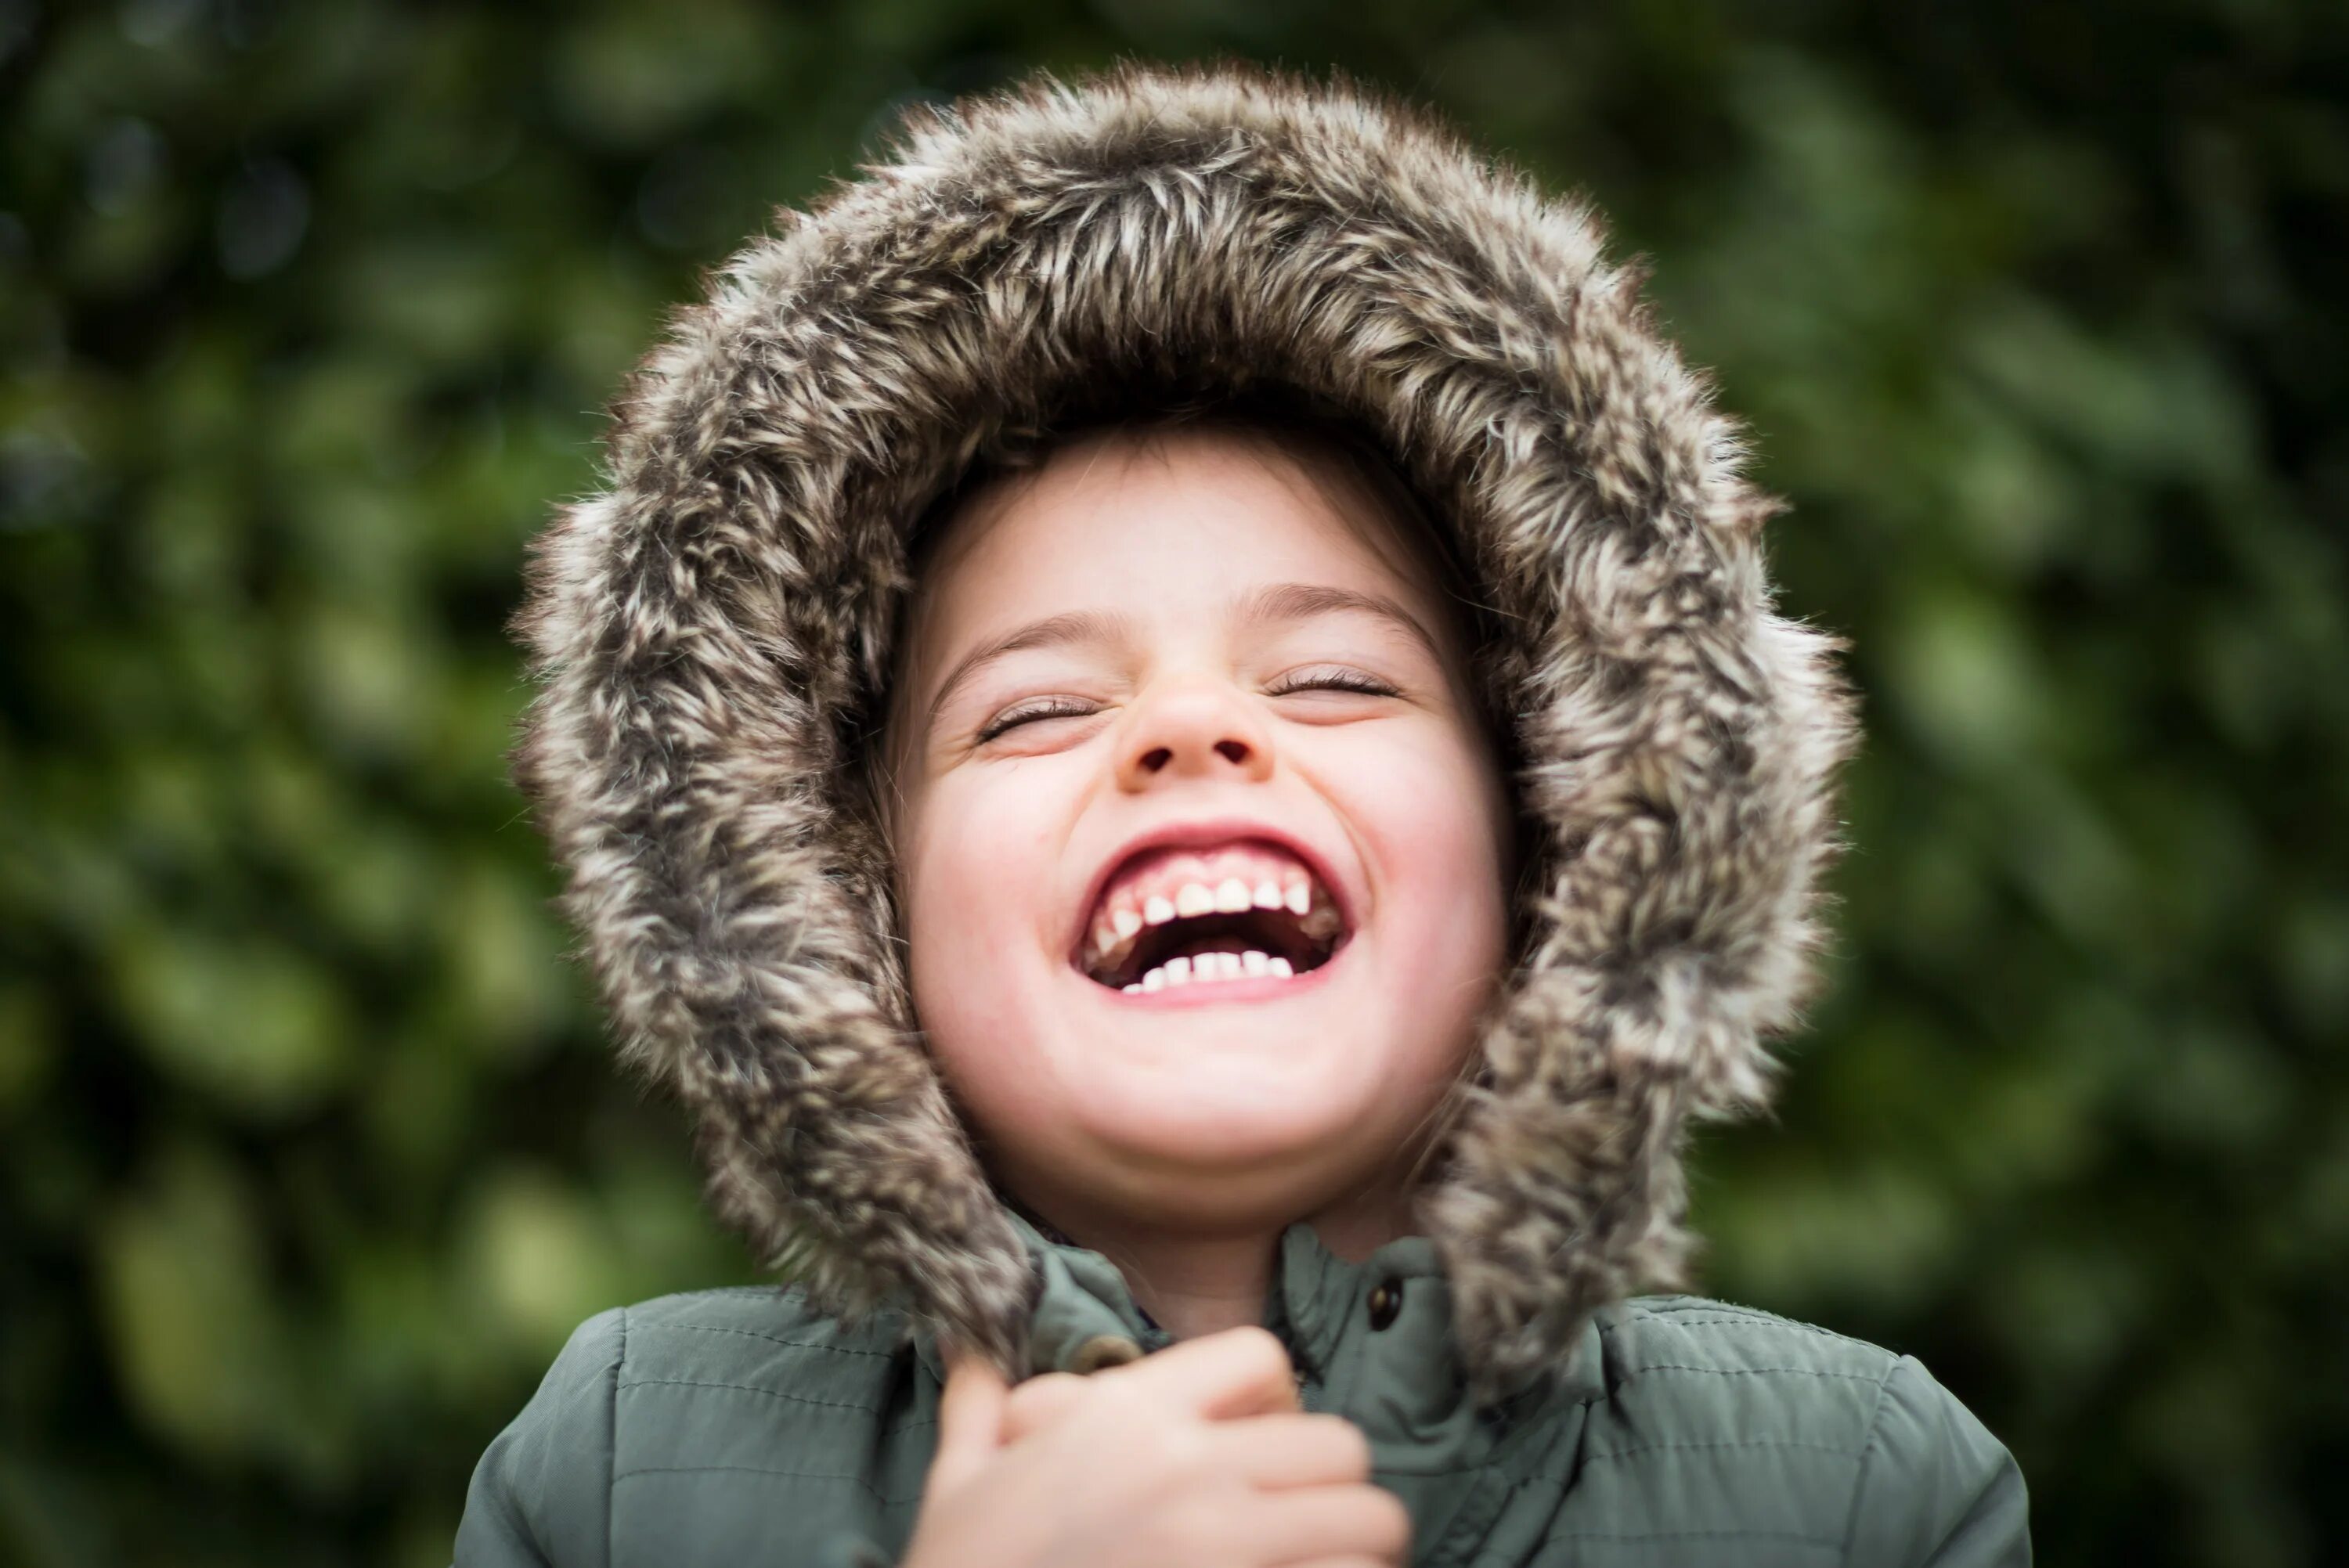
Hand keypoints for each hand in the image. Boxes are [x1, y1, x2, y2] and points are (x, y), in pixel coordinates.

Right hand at [899, 1325, 1410, 1567]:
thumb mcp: (957, 1485)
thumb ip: (977, 1410)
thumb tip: (965, 1349)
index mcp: (1126, 1418)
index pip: (1261, 1357)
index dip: (1275, 1399)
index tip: (1258, 1444)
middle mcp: (1189, 1472)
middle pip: (1339, 1446)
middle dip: (1332, 1487)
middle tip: (1304, 1525)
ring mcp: (1227, 1552)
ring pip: (1370, 1526)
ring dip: (1356, 1552)